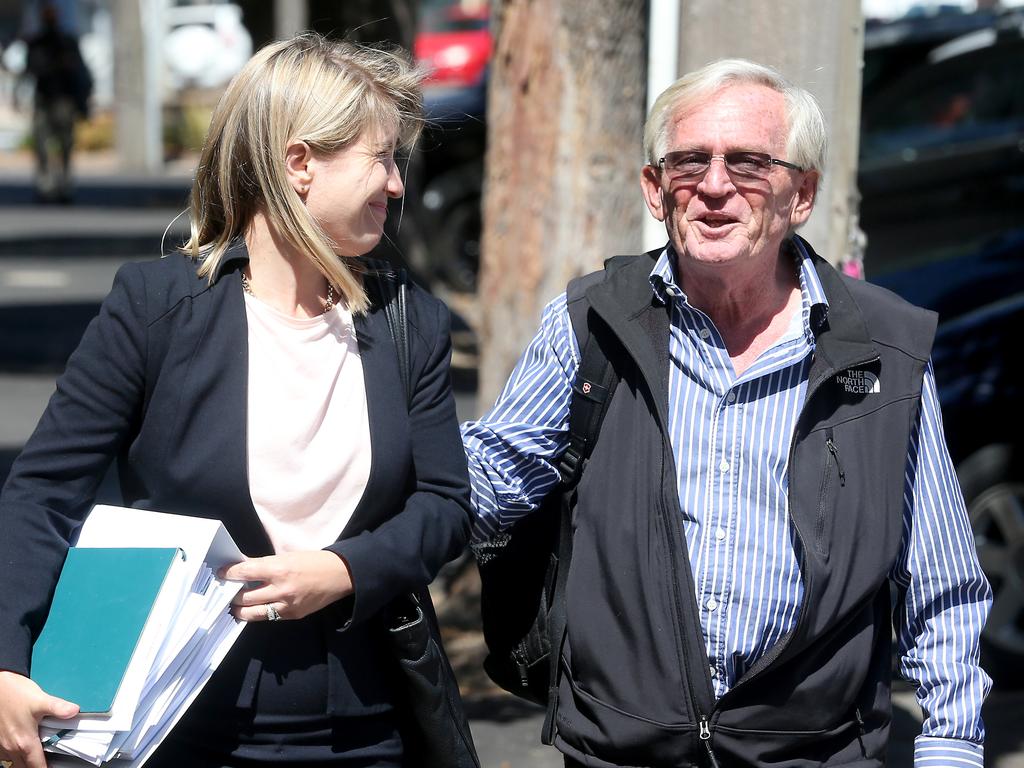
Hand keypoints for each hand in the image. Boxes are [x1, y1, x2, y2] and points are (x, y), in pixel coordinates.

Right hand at [0, 670, 77, 767]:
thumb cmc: (16, 693)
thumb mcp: (40, 700)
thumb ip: (58, 708)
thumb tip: (75, 711)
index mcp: (24, 742)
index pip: (37, 766)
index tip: (56, 767)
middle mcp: (11, 748)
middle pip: (25, 767)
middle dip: (37, 767)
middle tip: (50, 761)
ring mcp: (2, 746)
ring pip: (15, 762)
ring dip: (26, 762)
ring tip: (39, 755)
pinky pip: (7, 755)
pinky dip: (16, 755)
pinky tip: (25, 746)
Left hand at [221, 551, 353, 622]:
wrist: (340, 575)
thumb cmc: (314, 561)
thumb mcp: (288, 557)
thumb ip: (265, 564)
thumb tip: (243, 566)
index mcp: (279, 569)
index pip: (244, 572)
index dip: (229, 573)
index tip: (222, 573)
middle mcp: (280, 589)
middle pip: (244, 596)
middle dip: (231, 594)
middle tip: (225, 591)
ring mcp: (286, 605)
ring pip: (252, 612)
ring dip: (240, 608)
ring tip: (234, 605)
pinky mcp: (292, 615)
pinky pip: (268, 617)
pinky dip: (258, 613)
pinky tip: (253, 609)